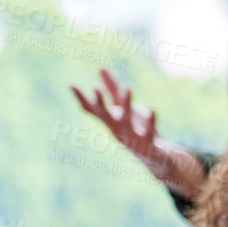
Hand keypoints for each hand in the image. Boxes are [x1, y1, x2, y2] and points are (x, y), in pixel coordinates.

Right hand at [69, 69, 205, 198]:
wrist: (155, 158)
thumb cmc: (137, 129)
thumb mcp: (124, 107)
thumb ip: (112, 88)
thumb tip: (101, 67)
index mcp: (110, 121)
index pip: (92, 110)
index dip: (82, 98)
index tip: (72, 84)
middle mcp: (117, 130)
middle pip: (106, 117)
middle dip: (101, 103)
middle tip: (96, 88)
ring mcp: (132, 139)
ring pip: (126, 122)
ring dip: (126, 106)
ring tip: (128, 88)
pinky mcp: (148, 145)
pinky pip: (149, 133)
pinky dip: (151, 122)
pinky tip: (154, 110)